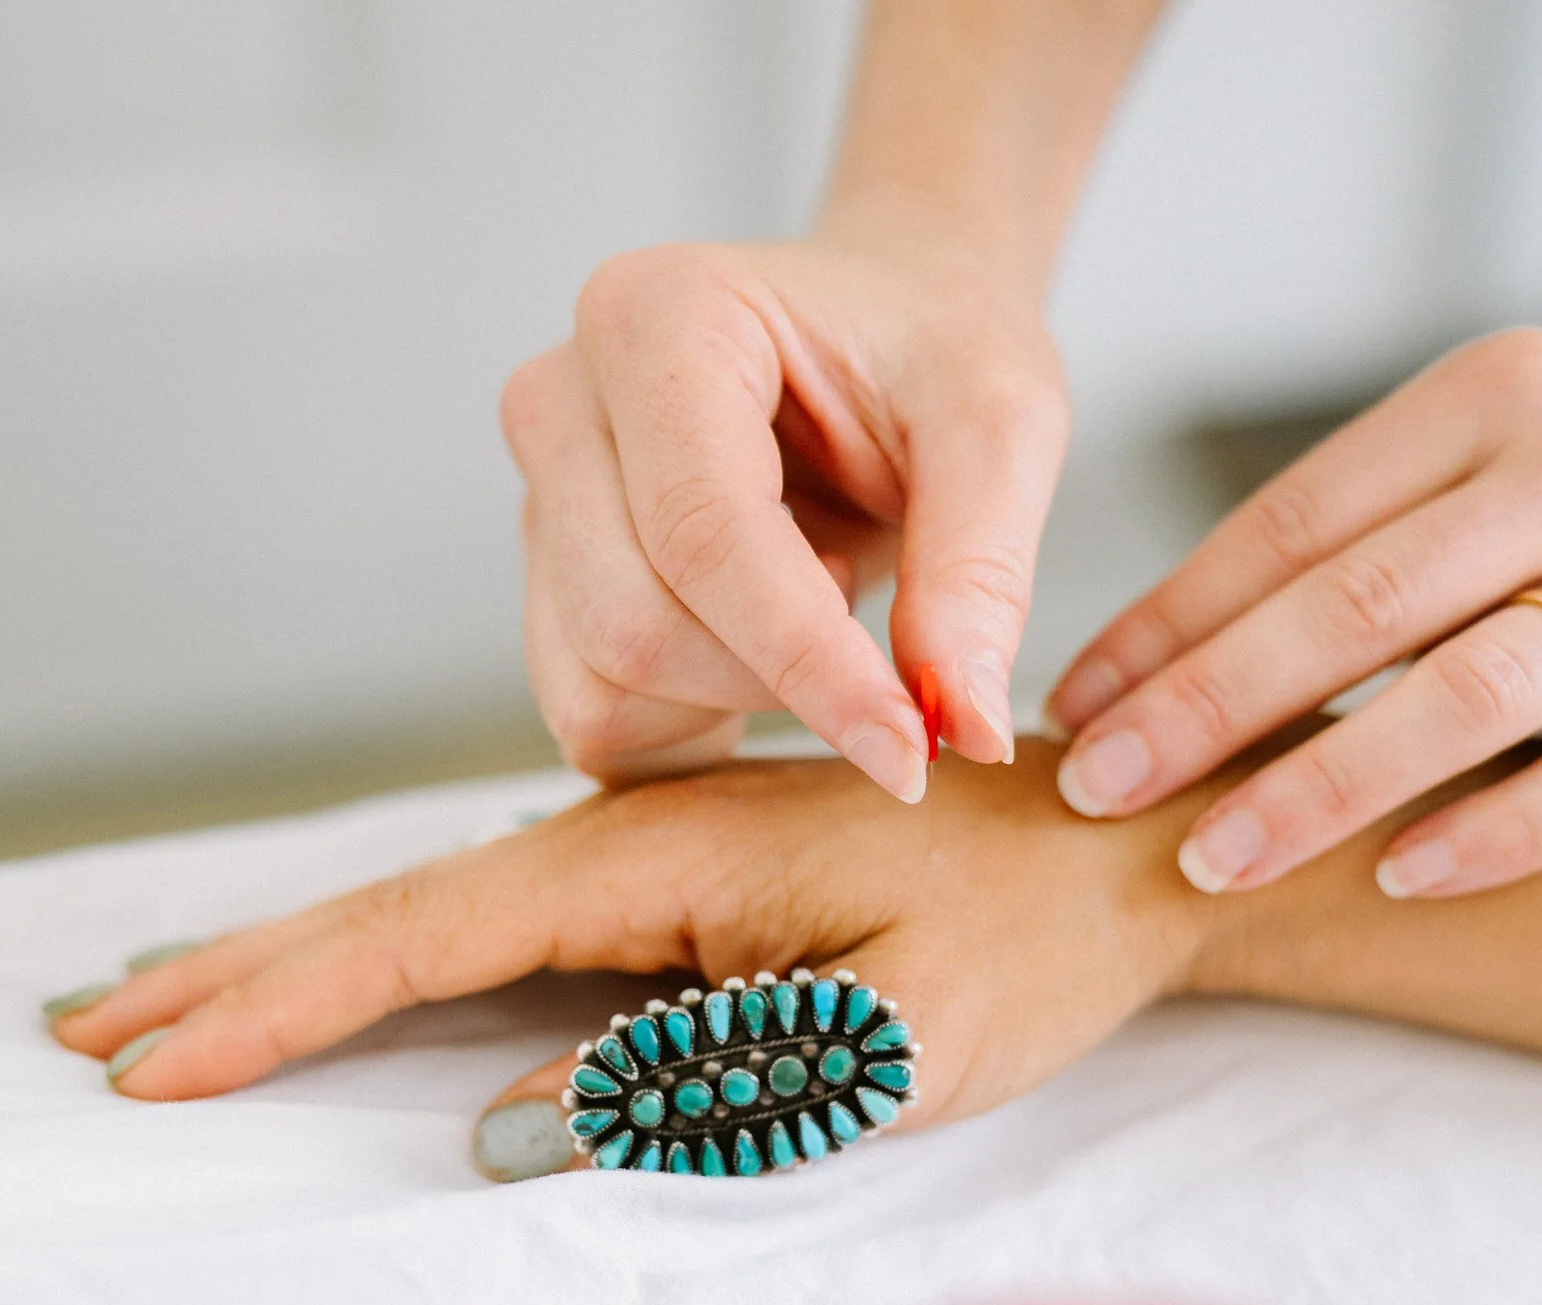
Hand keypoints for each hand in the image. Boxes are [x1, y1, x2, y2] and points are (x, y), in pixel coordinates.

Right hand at [48, 744, 1216, 1177]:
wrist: (1122, 836)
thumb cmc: (1033, 936)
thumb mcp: (894, 1036)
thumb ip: (704, 1078)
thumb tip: (504, 1128)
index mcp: (660, 854)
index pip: (423, 933)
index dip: (281, 1003)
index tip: (150, 1062)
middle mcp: (629, 833)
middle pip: (393, 906)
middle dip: (242, 974)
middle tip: (90, 1030)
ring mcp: (647, 848)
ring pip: (435, 907)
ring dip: (297, 958)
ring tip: (165, 1000)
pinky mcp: (677, 873)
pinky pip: (501, 917)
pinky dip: (395, 951)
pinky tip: (350, 974)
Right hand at [503, 214, 1067, 797]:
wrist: (886, 330)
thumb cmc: (933, 351)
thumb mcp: (1000, 430)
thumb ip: (980, 574)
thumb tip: (966, 729)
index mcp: (661, 318)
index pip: (705, 535)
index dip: (808, 663)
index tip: (911, 750)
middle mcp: (564, 398)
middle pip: (631, 624)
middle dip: (773, 680)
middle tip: (871, 615)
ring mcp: (540, 491)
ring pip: (598, 684)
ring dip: (730, 697)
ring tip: (812, 602)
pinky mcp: (547, 572)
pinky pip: (589, 713)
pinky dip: (687, 722)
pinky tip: (758, 651)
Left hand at [1044, 328, 1541, 898]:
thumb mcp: (1475, 478)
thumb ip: (1342, 549)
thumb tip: (1133, 675)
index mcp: (1494, 393)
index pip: (1296, 520)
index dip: (1171, 620)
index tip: (1075, 707)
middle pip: (1366, 600)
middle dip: (1212, 705)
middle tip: (1102, 789)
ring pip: (1480, 686)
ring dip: (1331, 782)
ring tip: (1216, 857)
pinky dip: (1501, 829)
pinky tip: (1399, 879)